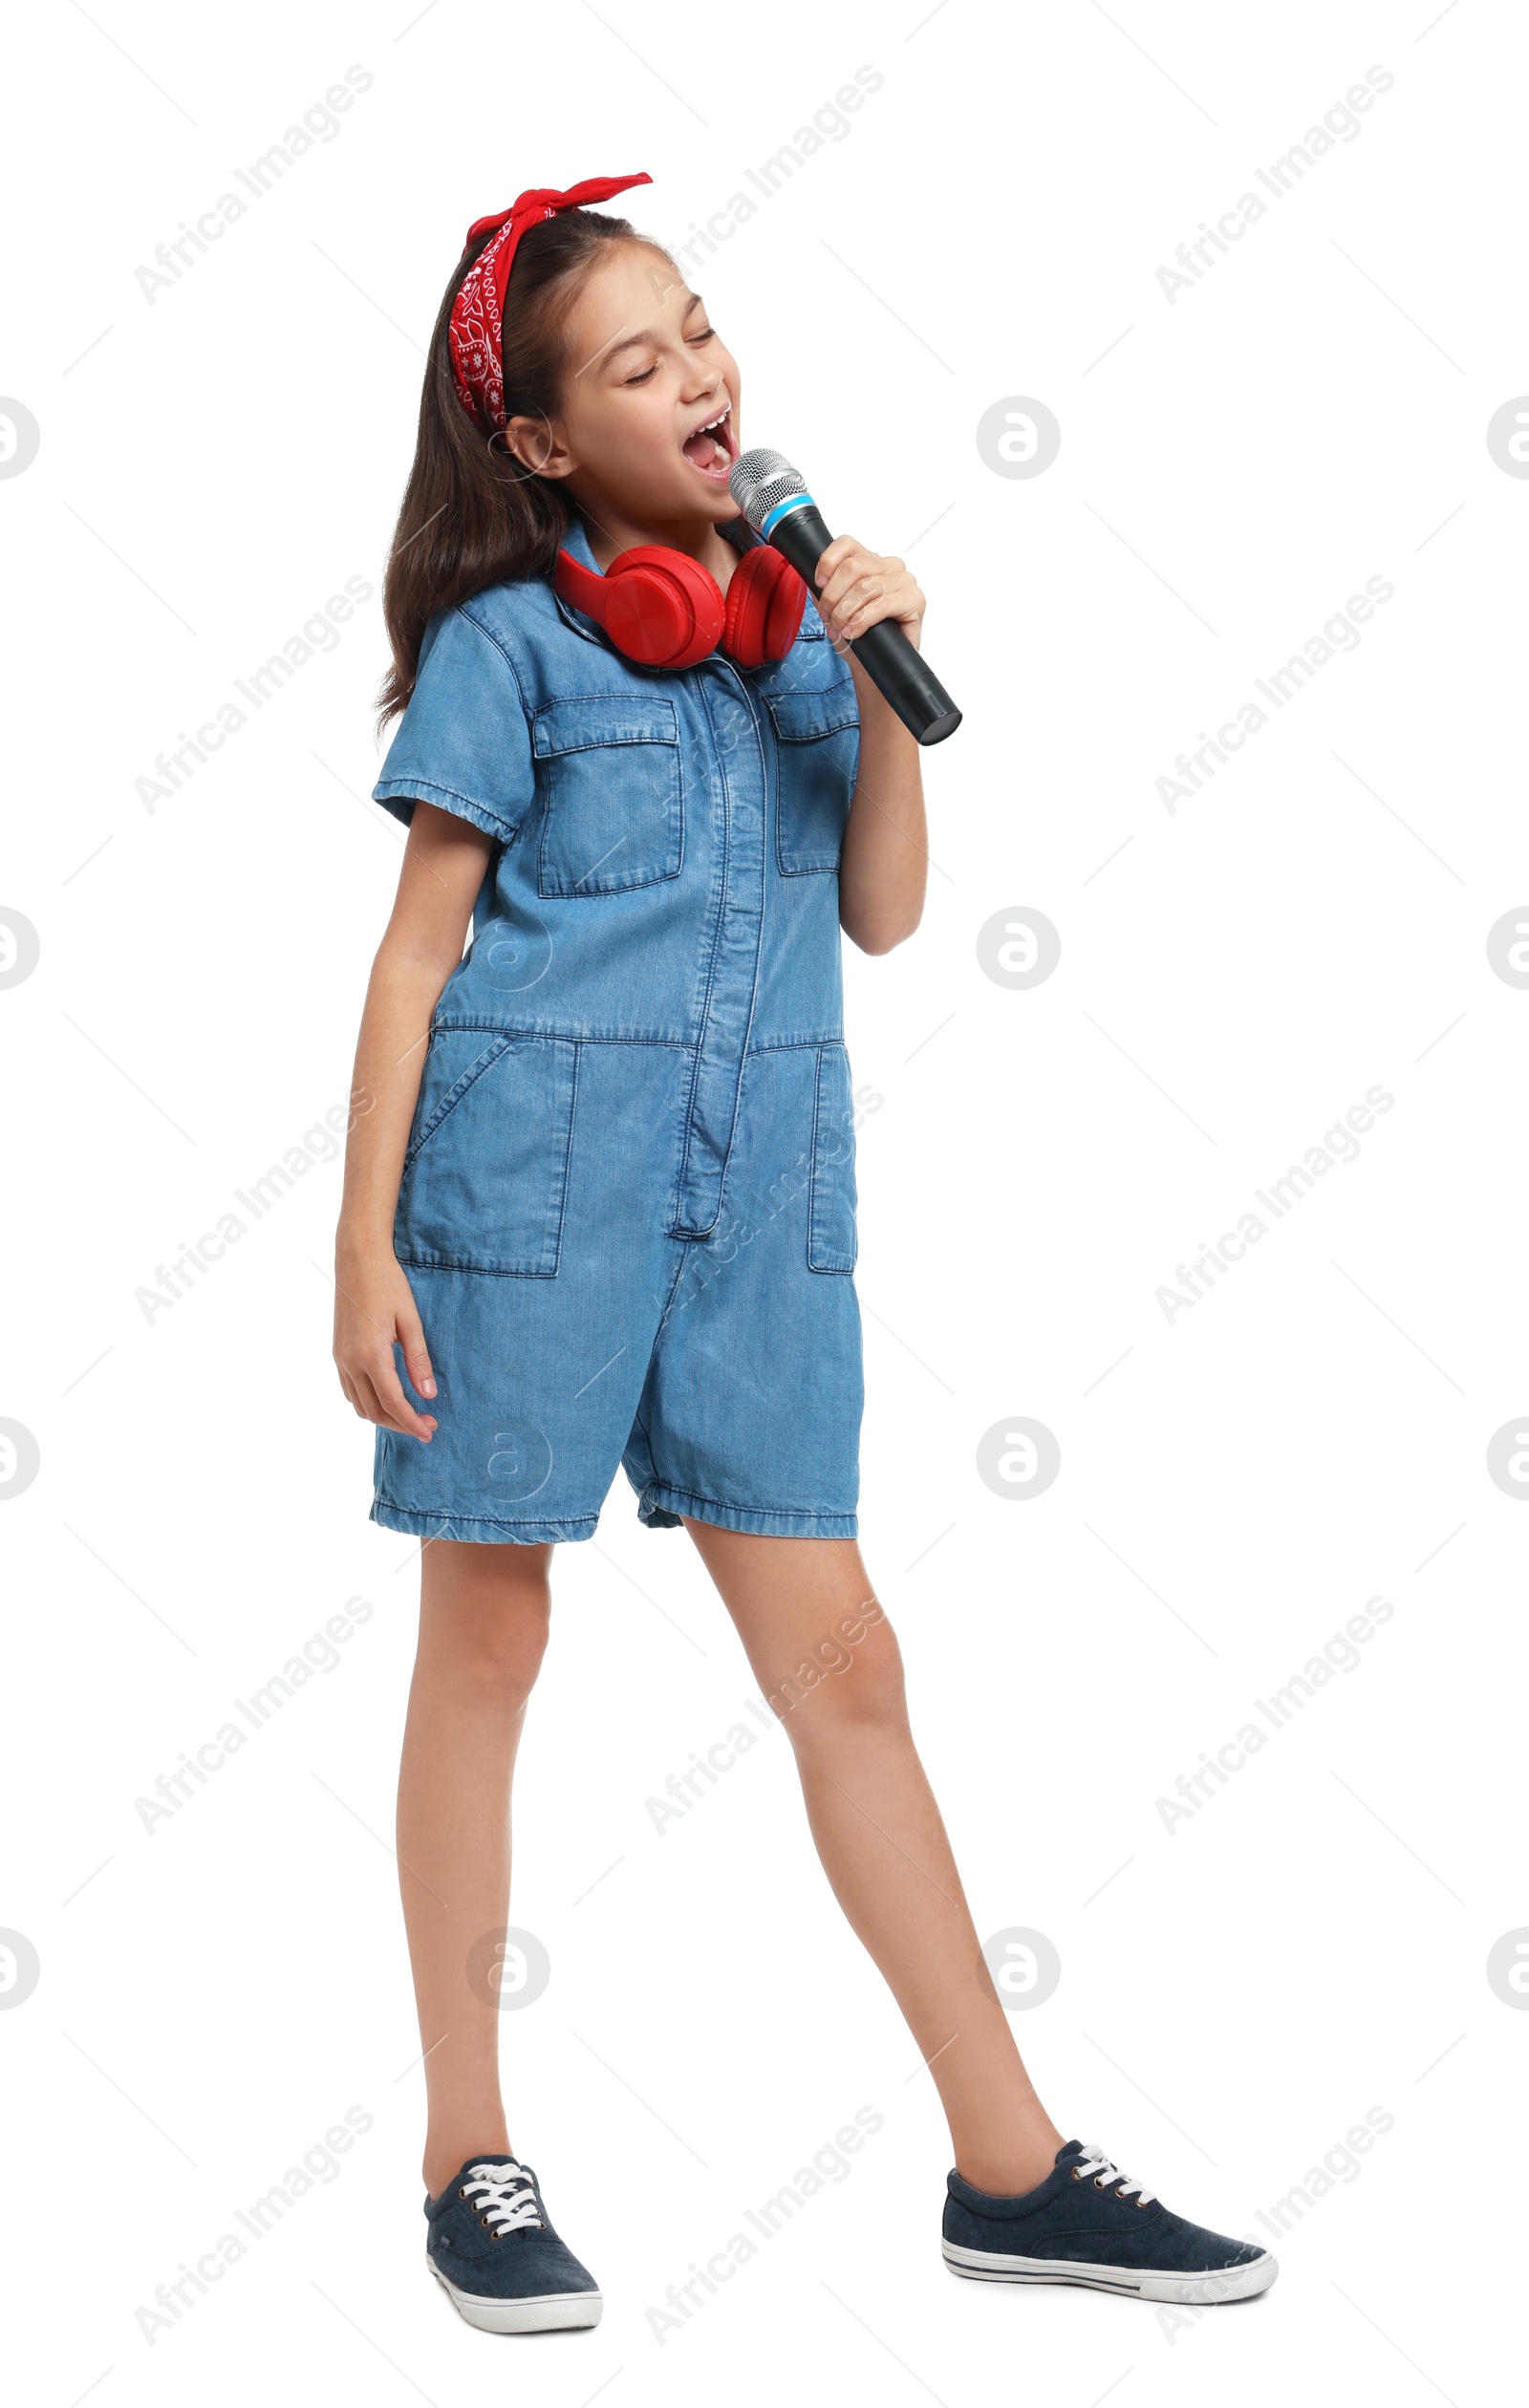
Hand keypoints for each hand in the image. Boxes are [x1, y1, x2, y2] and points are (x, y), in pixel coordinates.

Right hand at [333, 1240, 437, 1440]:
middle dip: (401, 1424)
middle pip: (375, 1410)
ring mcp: (340, 1359)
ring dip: (384, 1417)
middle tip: (427, 1426)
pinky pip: (350, 1391)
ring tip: (409, 1417)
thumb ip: (418, 1359)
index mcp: (371, 1355)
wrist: (357, 1260)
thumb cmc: (388, 1284)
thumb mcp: (410, 1320)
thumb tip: (428, 1395)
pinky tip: (386, 1399)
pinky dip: (368, 1403)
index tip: (430, 1432)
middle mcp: (350, 1362)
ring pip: (359, 1405)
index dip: (412, 1423)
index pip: (393, 1403)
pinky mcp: (338, 1353)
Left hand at [813, 534, 923, 655]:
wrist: (878, 663)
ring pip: (865, 586)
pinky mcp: (915, 600)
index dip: (827, 562)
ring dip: (845, 611)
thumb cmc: (861, 635)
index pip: (847, 544)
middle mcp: (890, 566)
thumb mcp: (836, 610)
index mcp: (871, 560)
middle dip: (832, 596)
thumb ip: (825, 592)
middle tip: (828, 618)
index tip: (819, 585)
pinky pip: (882, 605)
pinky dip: (862, 620)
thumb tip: (811, 581)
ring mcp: (904, 581)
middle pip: (852, 567)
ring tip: (840, 629)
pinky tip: (854, 632)